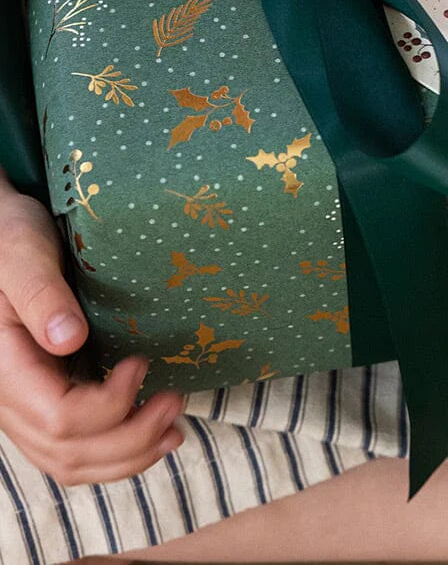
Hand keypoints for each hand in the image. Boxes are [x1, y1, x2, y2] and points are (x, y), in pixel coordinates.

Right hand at [0, 169, 185, 484]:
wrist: (2, 240)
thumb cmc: (11, 238)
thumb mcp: (23, 254)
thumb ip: (41, 295)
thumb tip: (69, 340)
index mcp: (4, 367)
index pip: (59, 418)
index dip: (110, 404)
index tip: (142, 362)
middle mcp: (8, 400)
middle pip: (69, 450)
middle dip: (131, 437)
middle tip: (176, 401)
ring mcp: (23, 407)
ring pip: (70, 462)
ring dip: (127, 456)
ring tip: (174, 431)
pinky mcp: (41, 401)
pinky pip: (71, 449)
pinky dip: (113, 453)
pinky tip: (149, 438)